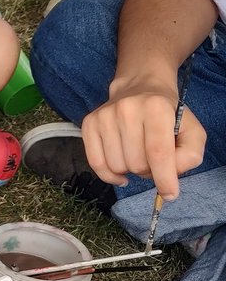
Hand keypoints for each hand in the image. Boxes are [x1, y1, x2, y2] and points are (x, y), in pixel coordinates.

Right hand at [83, 80, 205, 200]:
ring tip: (137, 157)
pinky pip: (96, 163)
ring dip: (130, 171)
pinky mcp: (89, 123)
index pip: (158, 152)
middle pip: (136, 163)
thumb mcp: (192, 129)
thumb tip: (170, 174)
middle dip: (148, 170)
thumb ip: (190, 154)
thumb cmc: (168, 113)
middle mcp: (127, 109)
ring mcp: (104, 116)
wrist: (139, 86)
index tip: (170, 194)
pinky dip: (110, 176)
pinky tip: (121, 174)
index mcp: (156, 107)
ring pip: (117, 166)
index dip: (164, 178)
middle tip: (153, 160)